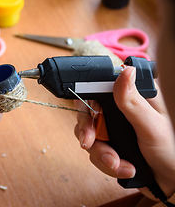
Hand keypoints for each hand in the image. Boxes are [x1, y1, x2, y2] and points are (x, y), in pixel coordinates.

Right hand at [74, 66, 174, 199]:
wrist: (172, 181)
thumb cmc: (171, 151)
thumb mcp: (151, 126)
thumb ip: (133, 102)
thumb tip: (126, 72)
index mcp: (133, 97)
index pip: (98, 91)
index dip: (87, 106)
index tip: (89, 123)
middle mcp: (120, 110)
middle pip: (87, 115)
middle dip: (90, 135)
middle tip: (93, 145)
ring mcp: (113, 128)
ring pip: (88, 136)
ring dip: (101, 154)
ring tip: (119, 164)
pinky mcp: (110, 145)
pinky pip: (94, 152)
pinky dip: (105, 163)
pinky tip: (123, 167)